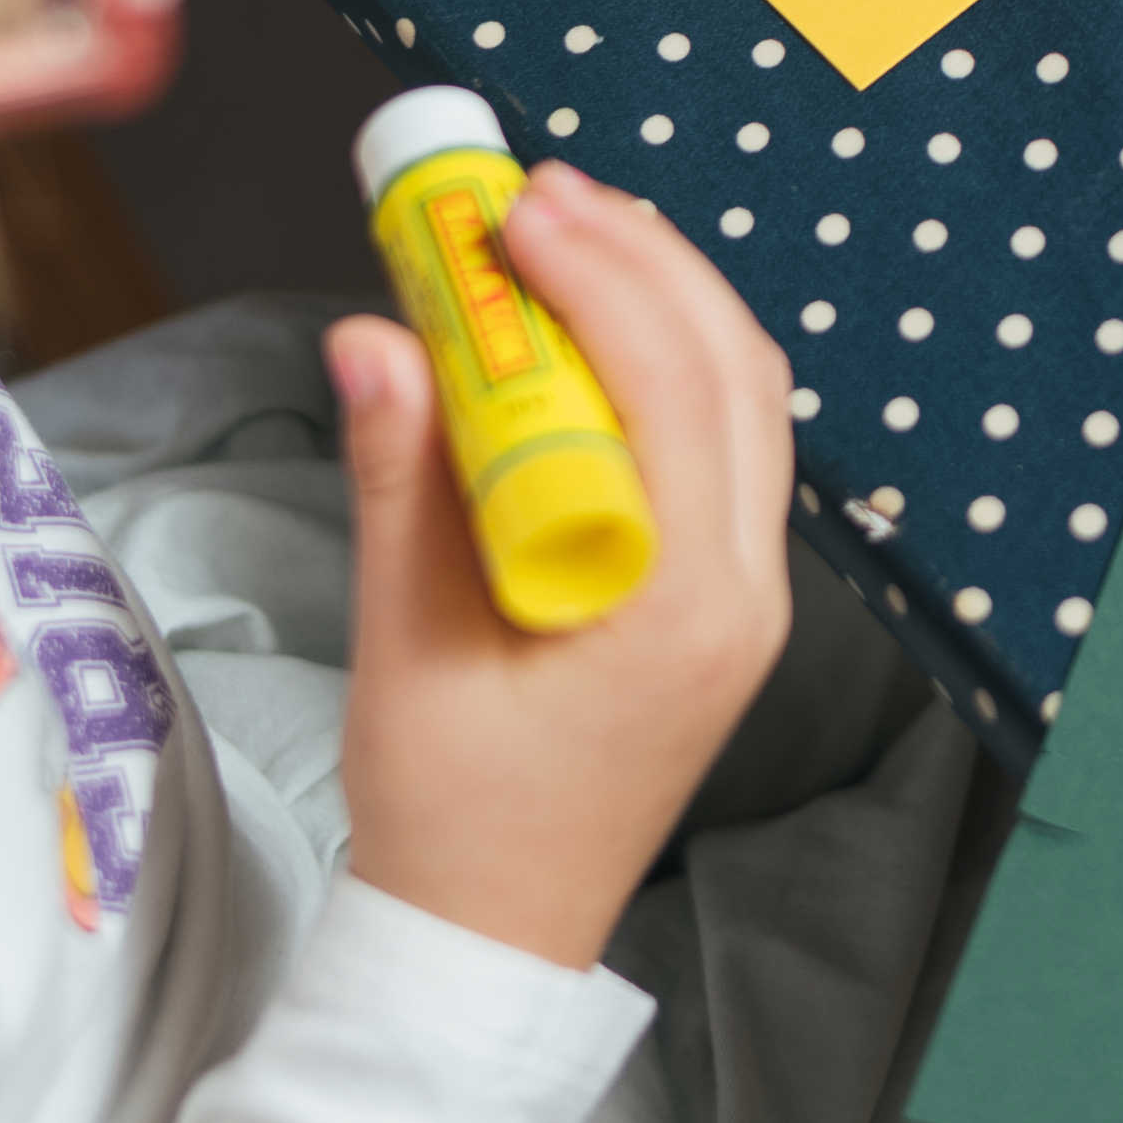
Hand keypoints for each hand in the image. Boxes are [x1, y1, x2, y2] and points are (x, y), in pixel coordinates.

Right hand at [326, 164, 799, 970]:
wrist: (492, 932)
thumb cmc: (448, 811)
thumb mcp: (406, 641)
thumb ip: (400, 481)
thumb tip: (373, 335)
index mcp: (686, 609)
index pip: (675, 391)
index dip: (603, 278)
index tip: (517, 209)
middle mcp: (748, 594)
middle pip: (734, 372)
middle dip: (641, 259)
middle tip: (540, 191)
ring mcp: (750, 596)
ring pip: (744, 398)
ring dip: (662, 297)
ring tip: (564, 227)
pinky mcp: (724, 597)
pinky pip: (722, 445)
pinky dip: (668, 361)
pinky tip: (592, 322)